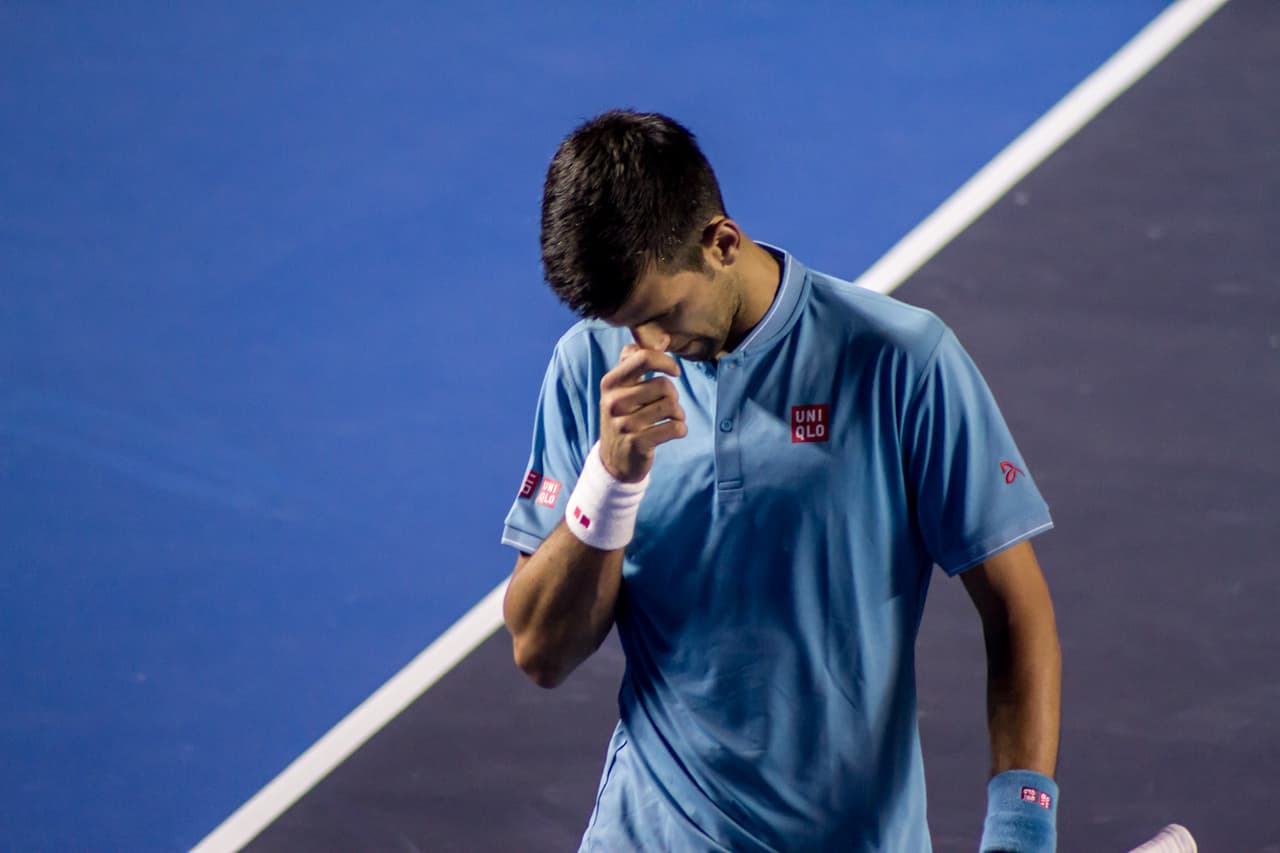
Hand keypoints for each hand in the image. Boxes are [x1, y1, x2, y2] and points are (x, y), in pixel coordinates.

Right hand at [598, 344, 686, 481]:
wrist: (614, 459)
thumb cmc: (624, 416)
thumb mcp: (621, 387)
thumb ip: (635, 360)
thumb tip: (662, 337)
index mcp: (610, 383)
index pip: (642, 357)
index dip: (666, 361)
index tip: (675, 371)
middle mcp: (614, 402)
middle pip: (664, 385)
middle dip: (673, 395)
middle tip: (668, 404)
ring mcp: (624, 424)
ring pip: (672, 407)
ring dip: (678, 413)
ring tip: (671, 418)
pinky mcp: (637, 443)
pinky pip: (675, 428)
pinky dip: (680, 429)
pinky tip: (673, 431)